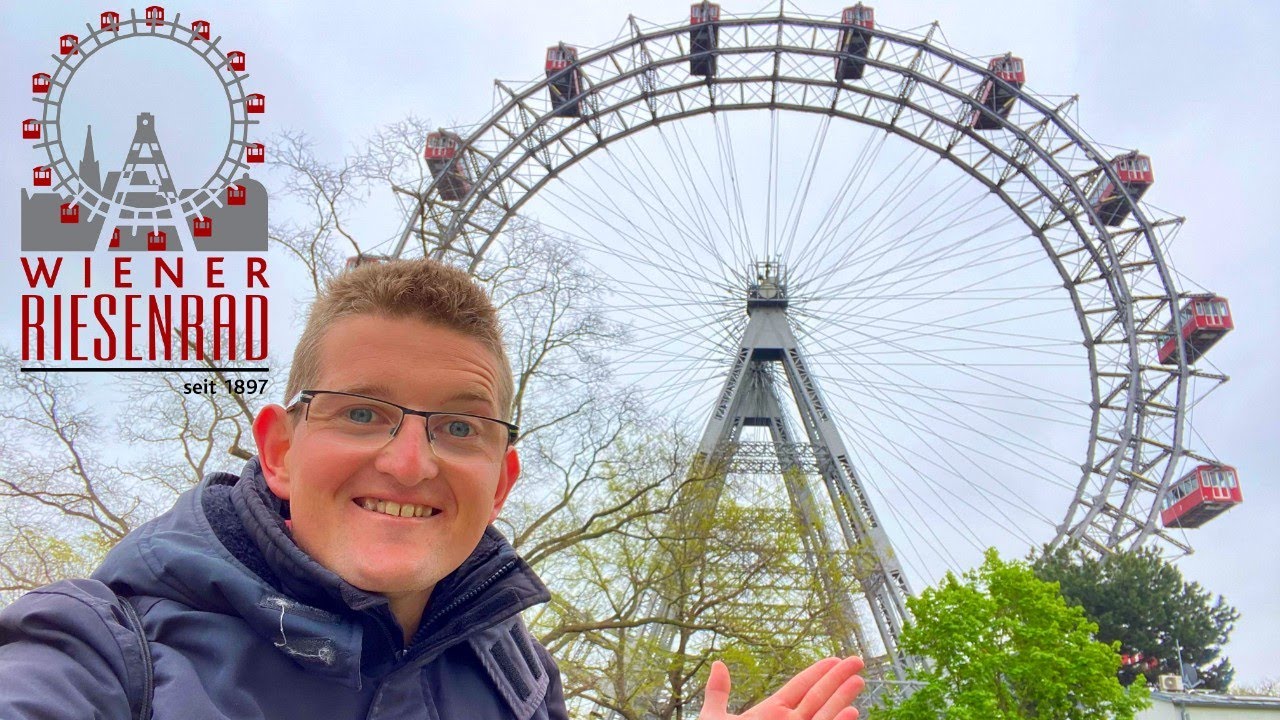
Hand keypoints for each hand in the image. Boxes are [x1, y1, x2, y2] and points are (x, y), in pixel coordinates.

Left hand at [698, 656, 864, 719]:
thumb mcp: (715, 719)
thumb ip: (718, 693)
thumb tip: (718, 663)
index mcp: (770, 712)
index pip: (800, 686)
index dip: (818, 672)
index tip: (834, 659)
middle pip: (818, 696)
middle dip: (838, 679)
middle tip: (857, 660)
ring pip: (825, 714)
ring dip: (843, 698)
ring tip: (859, 680)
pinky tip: (852, 712)